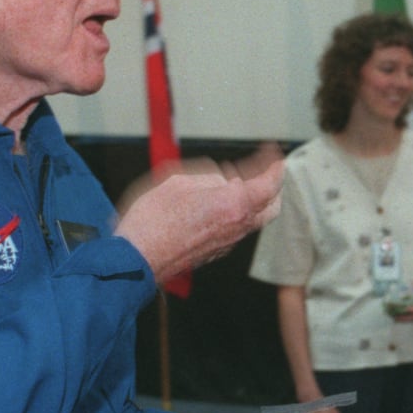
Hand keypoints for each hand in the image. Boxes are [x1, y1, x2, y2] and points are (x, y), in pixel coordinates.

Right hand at [116, 142, 283, 284]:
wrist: (138, 258)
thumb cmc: (153, 221)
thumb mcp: (179, 181)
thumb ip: (209, 177)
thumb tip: (221, 180)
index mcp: (234, 204)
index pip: (270, 183)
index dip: (275, 166)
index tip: (274, 154)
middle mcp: (238, 226)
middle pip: (271, 205)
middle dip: (272, 186)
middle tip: (264, 170)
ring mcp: (229, 242)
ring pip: (255, 219)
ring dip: (254, 200)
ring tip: (236, 183)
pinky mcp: (217, 251)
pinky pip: (238, 229)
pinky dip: (238, 213)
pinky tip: (220, 204)